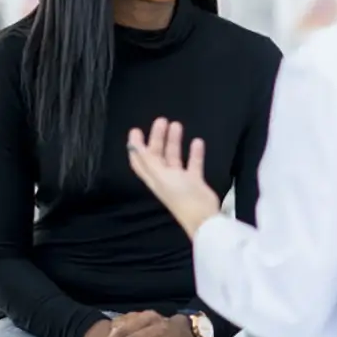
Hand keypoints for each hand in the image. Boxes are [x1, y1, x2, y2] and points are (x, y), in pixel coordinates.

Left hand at [127, 118, 221, 236]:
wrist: (203, 216)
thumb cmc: (180, 196)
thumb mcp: (161, 176)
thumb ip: (148, 160)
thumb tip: (133, 146)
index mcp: (153, 177)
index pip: (139, 160)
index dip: (136, 146)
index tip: (136, 130)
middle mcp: (164, 177)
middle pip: (157, 154)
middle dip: (157, 138)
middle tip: (161, 120)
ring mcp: (180, 180)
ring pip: (174, 156)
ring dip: (174, 141)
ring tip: (177, 125)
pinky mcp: (195, 181)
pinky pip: (193, 163)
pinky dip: (194, 153)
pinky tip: (197, 141)